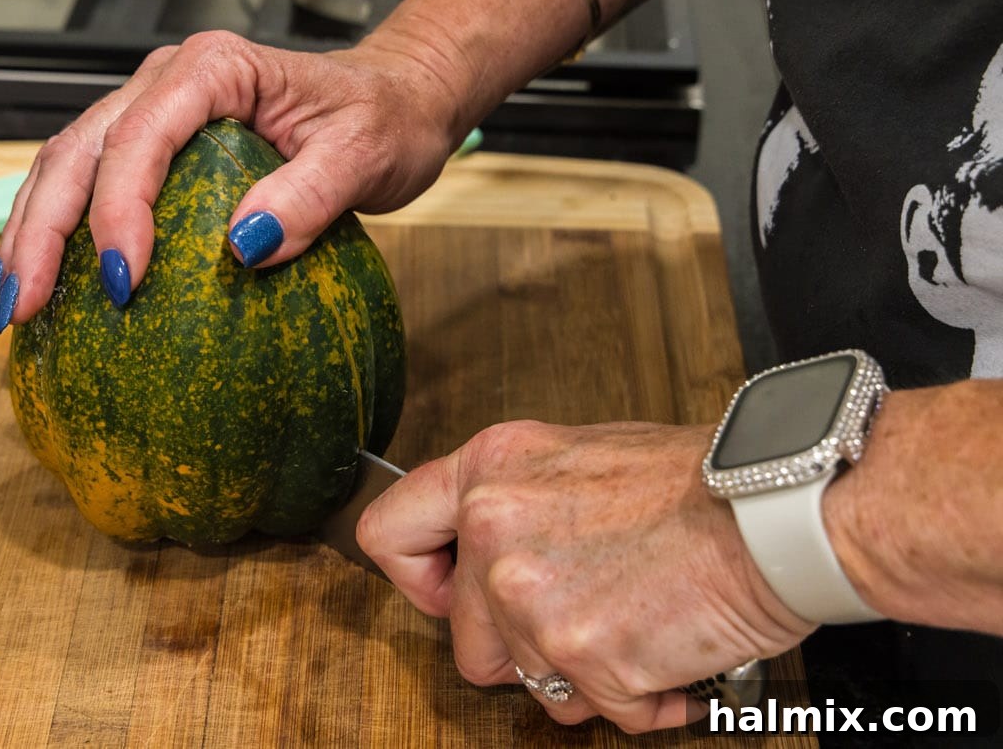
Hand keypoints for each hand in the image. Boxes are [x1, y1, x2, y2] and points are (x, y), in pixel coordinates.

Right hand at [0, 30, 467, 327]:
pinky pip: (90, 179)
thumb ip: (309, 195)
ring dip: (33, 232)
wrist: (395, 97)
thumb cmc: (384, 116)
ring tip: (11, 302)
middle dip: (42, 230)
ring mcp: (154, 108)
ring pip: (68, 162)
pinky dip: (57, 228)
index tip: (122, 281)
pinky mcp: (155, 142)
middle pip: (80, 149)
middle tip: (26, 306)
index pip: (143, 137)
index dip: (119, 211)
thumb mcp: (364, 155)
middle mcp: (170, 79)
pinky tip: (42, 278)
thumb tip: (243, 246)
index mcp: (214, 68)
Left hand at [356, 419, 813, 732]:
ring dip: (578, 674)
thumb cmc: (697, 482)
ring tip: (634, 628)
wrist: (776, 511)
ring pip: (528, 682)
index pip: (389, 534)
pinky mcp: (580, 654)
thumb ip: (518, 501)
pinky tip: (667, 652)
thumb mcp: (580, 457)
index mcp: (489, 471)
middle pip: (464, 638)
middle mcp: (494, 529)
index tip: (445, 591)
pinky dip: (636, 697)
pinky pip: (593, 708)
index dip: (416, 578)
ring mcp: (530, 596)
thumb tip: (485, 545)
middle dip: (522, 647)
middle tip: (583, 620)